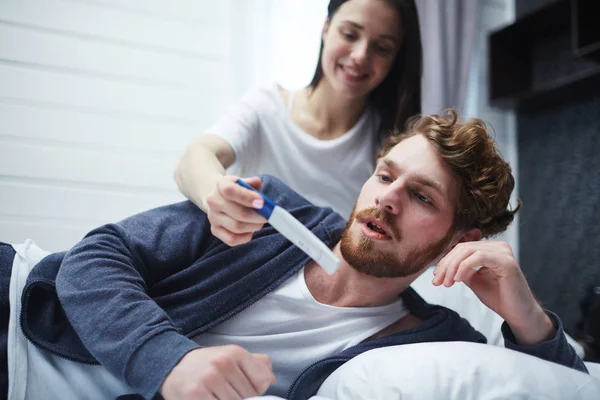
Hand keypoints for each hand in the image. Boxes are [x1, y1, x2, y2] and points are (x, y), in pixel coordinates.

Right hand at [160, 345, 275, 399]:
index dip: (257, 391)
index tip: (247, 391)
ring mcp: (209, 380)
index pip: (262, 382)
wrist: (173, 366)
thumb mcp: (233, 356)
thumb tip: (271, 380)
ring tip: (219, 396)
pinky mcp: (195, 395)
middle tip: (228, 393)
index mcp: (235, 352)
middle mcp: (223, 363)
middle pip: (248, 396)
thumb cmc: (209, 364)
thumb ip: (257, 364)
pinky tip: (211, 399)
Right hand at [206, 176, 266, 245]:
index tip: (262, 202)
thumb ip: (252, 183)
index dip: (247, 197)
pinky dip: (245, 237)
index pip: (230, 191)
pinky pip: (232, 239)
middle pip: (239, 213)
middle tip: (268, 216)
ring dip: (254, 226)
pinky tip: (250, 230)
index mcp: (221, 185)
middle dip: (257, 217)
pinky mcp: (215, 230)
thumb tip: (258, 185)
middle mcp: (214, 202)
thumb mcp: (244, 182)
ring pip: (237, 227)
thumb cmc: (237, 190)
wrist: (219, 198)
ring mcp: (213, 218)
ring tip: (260, 222)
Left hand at [433, 241, 554, 343]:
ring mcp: (503, 252)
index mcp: (490, 248)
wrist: (517, 314)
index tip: (436, 277)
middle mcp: (498, 246)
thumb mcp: (474, 279)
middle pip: (462, 248)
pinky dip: (464, 268)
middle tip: (437, 281)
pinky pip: (478, 257)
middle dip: (446, 265)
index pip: (461, 248)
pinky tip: (458, 280)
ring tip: (447, 283)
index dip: (445, 261)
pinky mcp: (506, 261)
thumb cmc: (499, 297)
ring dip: (452, 267)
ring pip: (467, 251)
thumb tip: (444, 264)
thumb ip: (461, 268)